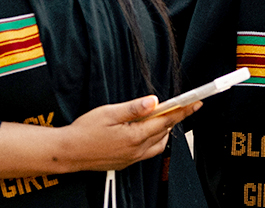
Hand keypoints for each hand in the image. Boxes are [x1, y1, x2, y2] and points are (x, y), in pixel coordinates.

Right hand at [56, 95, 198, 172]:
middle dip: (174, 118)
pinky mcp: (126, 162)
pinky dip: (154, 140)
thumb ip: (134, 108)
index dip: (182, 111)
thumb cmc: (85, 131)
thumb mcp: (109, 113)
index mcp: (135, 136)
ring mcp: (132, 158)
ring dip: (164, 130)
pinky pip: (148, 151)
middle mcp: (137, 150)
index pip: (166, 121)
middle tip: (181, 105)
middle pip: (164, 132)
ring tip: (164, 116)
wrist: (68, 153)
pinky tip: (148, 132)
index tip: (195, 103)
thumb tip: (154, 101)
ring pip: (158, 143)